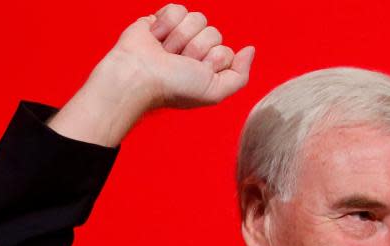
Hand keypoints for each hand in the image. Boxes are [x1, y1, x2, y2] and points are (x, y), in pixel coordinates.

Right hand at [109, 4, 254, 108]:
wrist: (140, 75)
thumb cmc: (174, 88)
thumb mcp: (215, 92)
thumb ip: (240, 76)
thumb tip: (250, 49)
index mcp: (209, 66)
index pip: (226, 51)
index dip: (212, 60)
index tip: (195, 72)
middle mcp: (196, 49)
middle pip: (214, 33)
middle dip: (195, 49)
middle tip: (177, 62)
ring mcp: (179, 34)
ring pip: (197, 19)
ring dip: (180, 38)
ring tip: (165, 52)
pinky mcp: (162, 20)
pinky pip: (178, 9)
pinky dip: (165, 24)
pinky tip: (155, 38)